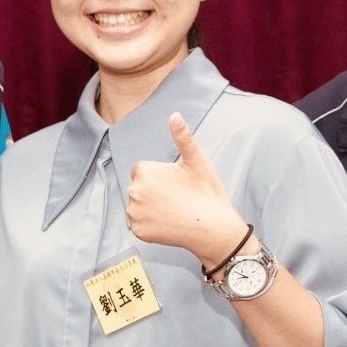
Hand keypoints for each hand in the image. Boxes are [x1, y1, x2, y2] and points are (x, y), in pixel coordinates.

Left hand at [125, 113, 247, 266]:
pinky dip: (151, 224)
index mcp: (144, 172)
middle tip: (177, 198)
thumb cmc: (206, 192)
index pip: (143, 171)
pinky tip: (169, 223)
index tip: (177, 184)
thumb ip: (183, 137)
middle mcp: (133, 192)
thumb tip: (175, 115)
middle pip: (140, 188)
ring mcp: (134, 214)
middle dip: (154, 191)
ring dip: (151, 207)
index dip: (161, 177)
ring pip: (138, 206)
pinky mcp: (138, 232)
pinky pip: (140, 224)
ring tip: (174, 210)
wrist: (213, 229)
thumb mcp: (196, 161)